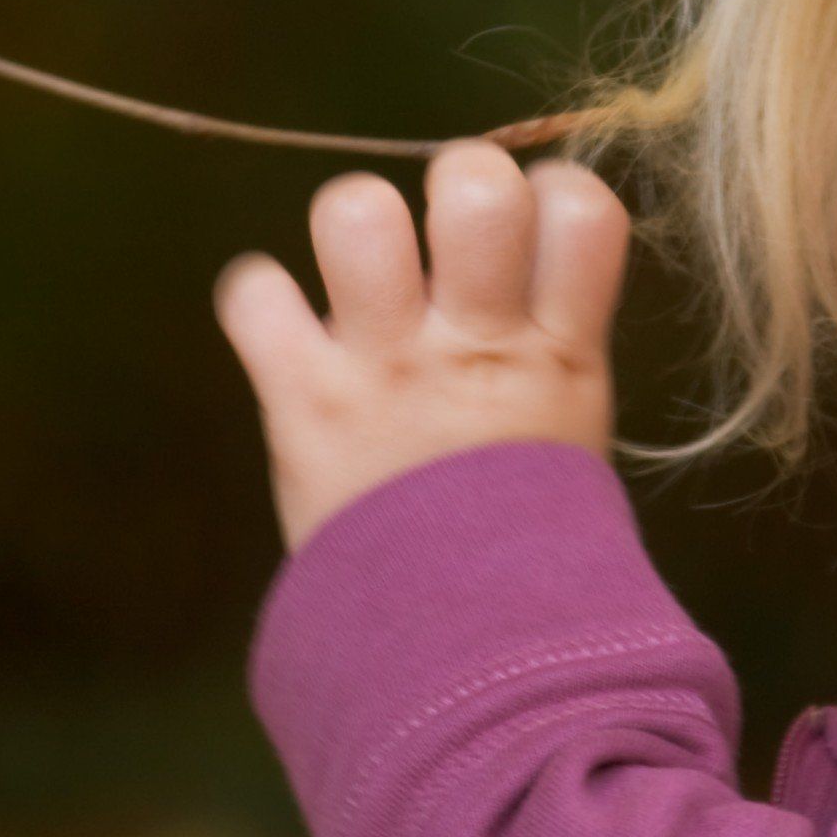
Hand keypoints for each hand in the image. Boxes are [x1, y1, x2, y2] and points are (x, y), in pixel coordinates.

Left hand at [214, 139, 633, 550]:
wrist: (465, 657)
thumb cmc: (517, 538)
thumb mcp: (567, 430)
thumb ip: (547, 338)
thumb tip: (529, 241)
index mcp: (559, 354)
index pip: (582, 208)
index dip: (552, 192)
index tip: (532, 230)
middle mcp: (477, 347)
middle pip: (473, 187)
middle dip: (455, 179)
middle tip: (441, 234)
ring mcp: (387, 370)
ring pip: (356, 215)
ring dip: (354, 221)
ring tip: (360, 269)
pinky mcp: (306, 402)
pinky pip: (254, 295)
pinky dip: (256, 302)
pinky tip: (280, 333)